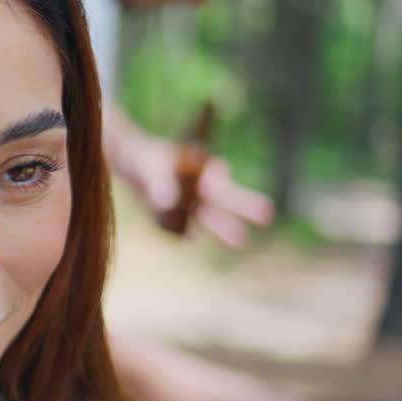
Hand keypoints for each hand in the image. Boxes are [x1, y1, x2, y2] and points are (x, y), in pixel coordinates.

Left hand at [106, 128, 273, 246]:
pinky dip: (178, 232)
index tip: (215, 184)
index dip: (217, 180)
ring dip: (222, 229)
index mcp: (203, 169)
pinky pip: (180, 231)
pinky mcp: (177, 224)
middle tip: (267, 214)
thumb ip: (158, 181)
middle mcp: (204, 190)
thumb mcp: (151, 165)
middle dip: (245, 205)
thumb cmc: (148, 159)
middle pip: (227, 199)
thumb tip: (165, 203)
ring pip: (210, 220)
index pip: (216, 175)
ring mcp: (192, 209)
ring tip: (241, 240)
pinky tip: (170, 223)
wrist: (133, 168)